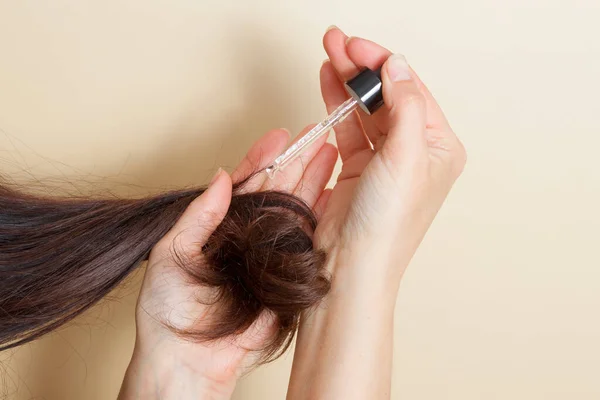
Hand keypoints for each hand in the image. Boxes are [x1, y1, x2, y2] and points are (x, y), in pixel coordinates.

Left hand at [119, 128, 336, 399]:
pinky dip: (323, 220)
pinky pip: (308, 245)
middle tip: (316, 134)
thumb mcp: (171, 252)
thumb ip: (198, 215)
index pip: (246, 183)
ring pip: (296, 210)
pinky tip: (334, 198)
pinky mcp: (287, 277)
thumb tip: (221, 177)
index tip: (279, 135)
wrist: (186, 358)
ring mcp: (270, 254)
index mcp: (220, 225)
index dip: (262, 157)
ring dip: (313, 182)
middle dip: (297, 160)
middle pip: (277, 190)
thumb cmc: (168, 309)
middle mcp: (248, 235)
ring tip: (330, 155)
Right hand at [316, 27, 465, 285]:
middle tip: (338, 43)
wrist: (350, 265)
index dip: (385, 64)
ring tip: (328, 55)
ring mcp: (384, 160)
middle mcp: (414, 152)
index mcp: (439, 148)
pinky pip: (348, 127)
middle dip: (362, 68)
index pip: (413, 90)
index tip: (359, 46)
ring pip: (365, 108)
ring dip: (347, 82)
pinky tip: (328, 83)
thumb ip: (405, 105)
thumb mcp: (407, 157)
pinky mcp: (357, 168)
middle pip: (387, 95)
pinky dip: (337, 104)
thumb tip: (398, 66)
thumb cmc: (386, 225)